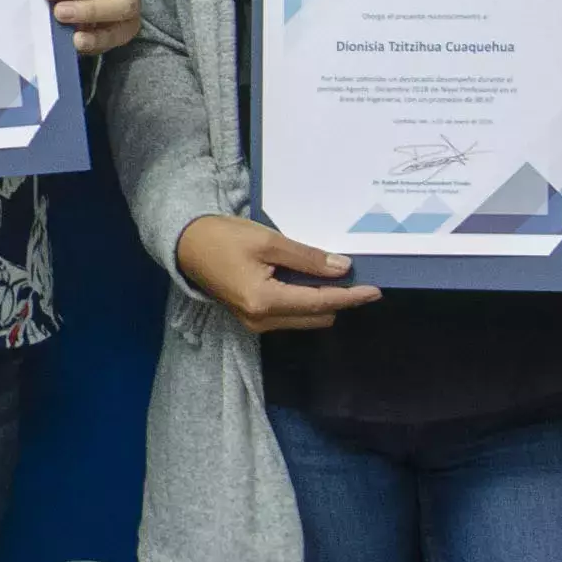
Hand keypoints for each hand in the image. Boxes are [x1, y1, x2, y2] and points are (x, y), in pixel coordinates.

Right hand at [174, 214, 379, 333]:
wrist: (186, 245)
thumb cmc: (223, 237)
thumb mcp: (269, 241)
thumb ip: (307, 258)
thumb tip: (342, 268)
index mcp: (265, 301)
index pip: (320, 302)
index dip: (350, 296)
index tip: (375, 290)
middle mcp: (261, 320)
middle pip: (316, 316)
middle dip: (338, 299)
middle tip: (353, 274)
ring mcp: (255, 324)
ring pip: (305, 318)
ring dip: (322, 300)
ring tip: (331, 274)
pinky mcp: (252, 318)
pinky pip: (290, 315)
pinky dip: (305, 300)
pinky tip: (308, 280)